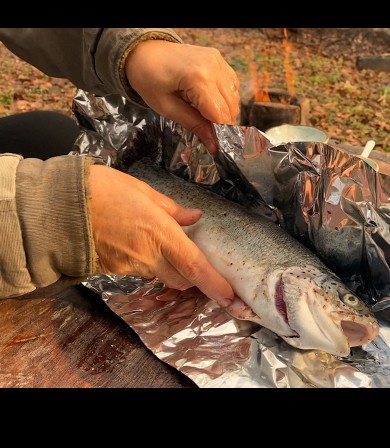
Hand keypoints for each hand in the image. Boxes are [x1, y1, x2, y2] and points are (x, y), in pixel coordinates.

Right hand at [88, 164, 234, 306]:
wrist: (54, 208)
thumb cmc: (101, 190)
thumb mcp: (143, 191)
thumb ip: (172, 209)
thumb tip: (195, 217)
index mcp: (161, 235)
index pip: (196, 268)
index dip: (217, 287)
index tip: (234, 300)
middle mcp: (148, 257)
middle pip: (182, 280)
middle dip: (194, 275)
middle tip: (197, 259)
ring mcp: (130, 267)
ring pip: (162, 276)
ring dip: (170, 268)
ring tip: (163, 243)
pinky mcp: (115, 270)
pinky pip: (141, 271)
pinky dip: (148, 262)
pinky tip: (139, 242)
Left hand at [125, 40, 239, 153]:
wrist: (143, 52)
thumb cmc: (148, 79)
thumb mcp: (166, 107)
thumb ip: (194, 125)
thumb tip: (214, 145)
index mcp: (198, 78)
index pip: (220, 114)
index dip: (219, 132)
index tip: (213, 144)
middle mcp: (213, 66)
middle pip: (231, 107)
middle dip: (221, 122)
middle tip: (205, 127)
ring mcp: (218, 60)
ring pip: (234, 97)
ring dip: (224, 110)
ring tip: (203, 110)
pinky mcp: (219, 58)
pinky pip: (232, 85)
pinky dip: (225, 97)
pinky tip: (209, 98)